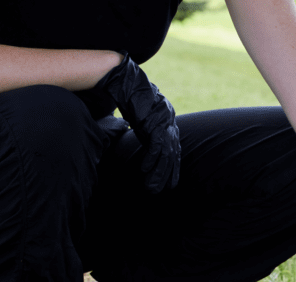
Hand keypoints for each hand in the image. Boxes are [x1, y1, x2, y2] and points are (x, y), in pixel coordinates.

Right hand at [94, 52, 179, 192]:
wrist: (123, 77)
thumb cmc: (127, 95)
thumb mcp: (139, 116)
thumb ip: (144, 129)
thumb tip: (141, 140)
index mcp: (167, 118)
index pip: (173, 146)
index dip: (172, 164)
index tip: (169, 180)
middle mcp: (170, 119)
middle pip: (172, 152)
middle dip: (168, 173)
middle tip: (164, 190)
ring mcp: (164, 119)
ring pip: (166, 152)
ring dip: (159, 172)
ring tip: (152, 187)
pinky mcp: (154, 120)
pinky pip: (156, 144)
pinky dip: (151, 159)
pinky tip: (146, 171)